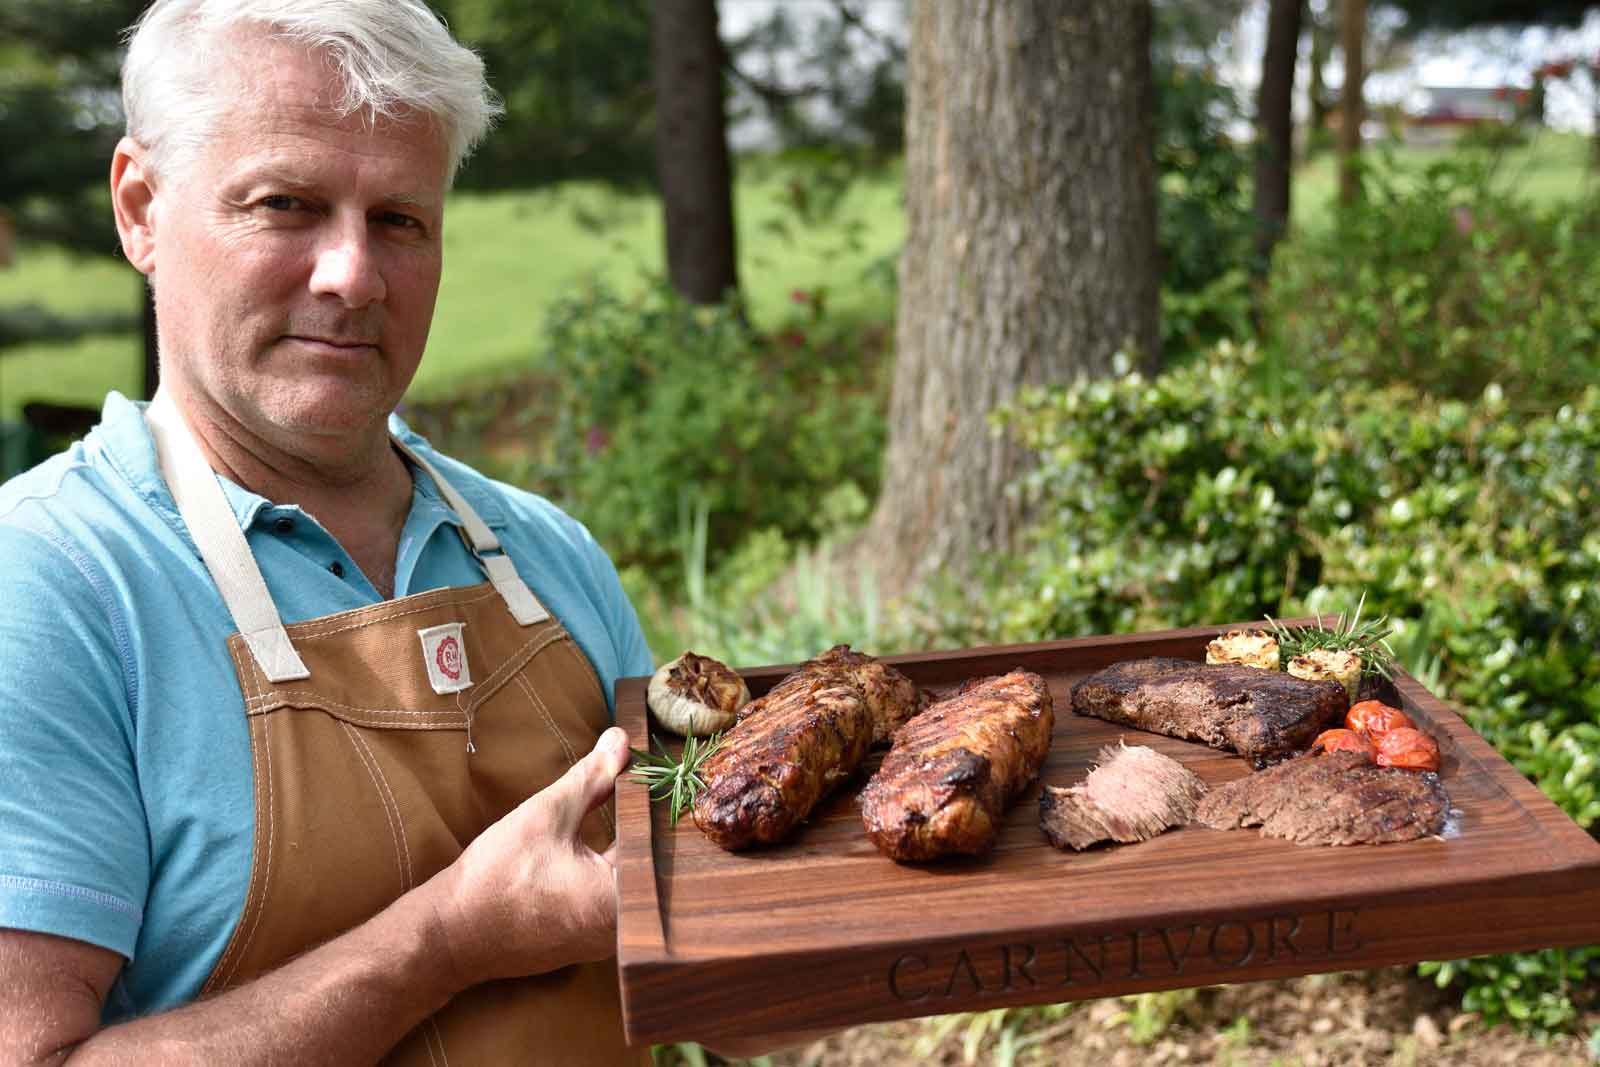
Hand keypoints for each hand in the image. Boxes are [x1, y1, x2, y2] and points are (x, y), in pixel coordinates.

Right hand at [427, 726, 629, 988]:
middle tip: (636, 779)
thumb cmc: (495, 878)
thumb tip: (621, 741)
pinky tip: (598, 841)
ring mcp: (606, 940)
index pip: (657, 838)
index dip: (654, 799)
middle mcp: (625, 929)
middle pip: (648, 860)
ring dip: (625, 843)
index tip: (648, 767)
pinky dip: (608, 868)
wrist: (449, 935)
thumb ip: (591, 777)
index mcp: (623, 900)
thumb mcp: (547, 814)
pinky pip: (611, 897)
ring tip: (621, 801)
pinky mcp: (586, 942)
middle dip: (640, 819)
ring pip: (630, 878)